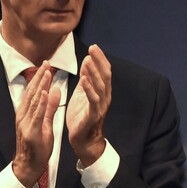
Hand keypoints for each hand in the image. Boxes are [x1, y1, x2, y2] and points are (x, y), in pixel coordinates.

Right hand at [12, 62, 59, 187]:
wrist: (29, 165)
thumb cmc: (37, 145)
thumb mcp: (45, 123)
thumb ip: (50, 107)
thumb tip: (54, 91)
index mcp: (27, 113)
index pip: (33, 92)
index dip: (39, 78)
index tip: (46, 65)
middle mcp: (24, 115)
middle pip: (32, 93)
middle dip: (39, 77)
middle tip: (47, 62)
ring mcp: (26, 123)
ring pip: (33, 101)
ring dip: (40, 86)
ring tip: (46, 73)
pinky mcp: (31, 132)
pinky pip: (36, 115)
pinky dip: (40, 104)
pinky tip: (44, 94)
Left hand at [67, 44, 111, 165]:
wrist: (83, 140)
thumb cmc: (81, 117)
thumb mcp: (82, 94)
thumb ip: (86, 79)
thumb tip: (87, 62)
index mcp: (102, 92)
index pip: (104, 72)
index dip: (100, 59)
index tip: (94, 47)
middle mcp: (104, 98)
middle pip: (105, 76)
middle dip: (99, 61)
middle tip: (93, 48)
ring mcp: (100, 106)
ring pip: (100, 86)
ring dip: (94, 72)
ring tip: (88, 60)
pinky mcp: (93, 115)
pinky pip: (92, 100)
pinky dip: (89, 88)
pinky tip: (84, 79)